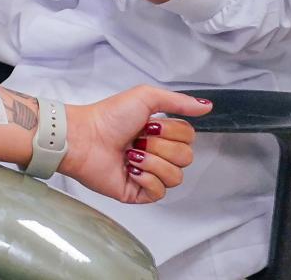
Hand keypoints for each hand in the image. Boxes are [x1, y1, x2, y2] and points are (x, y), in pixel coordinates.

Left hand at [61, 87, 211, 203]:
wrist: (83, 137)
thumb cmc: (107, 116)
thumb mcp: (145, 97)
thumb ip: (178, 101)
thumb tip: (206, 106)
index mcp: (160, 133)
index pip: (189, 138)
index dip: (172, 132)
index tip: (149, 124)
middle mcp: (156, 153)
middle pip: (186, 158)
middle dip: (161, 146)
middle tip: (138, 139)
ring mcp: (148, 173)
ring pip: (176, 176)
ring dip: (152, 162)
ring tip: (131, 154)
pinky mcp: (138, 192)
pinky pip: (160, 192)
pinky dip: (146, 178)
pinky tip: (130, 169)